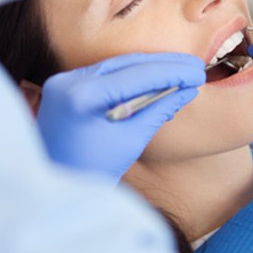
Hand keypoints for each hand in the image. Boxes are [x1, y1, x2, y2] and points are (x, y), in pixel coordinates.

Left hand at [37, 52, 204, 183]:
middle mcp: (68, 81)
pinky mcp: (66, 85)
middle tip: (195, 66)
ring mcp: (64, 81)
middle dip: (164, 65)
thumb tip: (187, 90)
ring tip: (181, 70)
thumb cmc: (92, 172)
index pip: (136, 75)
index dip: (172, 72)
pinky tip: (156, 79)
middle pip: (126, 64)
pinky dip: (132, 76)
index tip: (198, 72)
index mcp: (81, 97)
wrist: (54, 188)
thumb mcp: (131, 141)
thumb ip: (159, 110)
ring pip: (117, 66)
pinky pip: (106, 74)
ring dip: (150, 68)